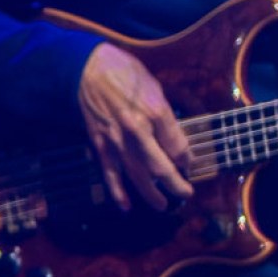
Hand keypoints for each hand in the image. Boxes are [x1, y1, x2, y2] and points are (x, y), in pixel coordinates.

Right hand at [77, 43, 192, 210]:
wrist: (88, 70)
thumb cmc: (126, 75)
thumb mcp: (155, 89)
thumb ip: (166, 117)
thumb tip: (175, 142)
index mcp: (155, 112)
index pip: (178, 146)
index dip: (187, 159)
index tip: (189, 164)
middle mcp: (137, 130)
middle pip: (160, 167)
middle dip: (176, 185)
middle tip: (186, 195)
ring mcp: (116, 140)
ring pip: (137, 175)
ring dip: (151, 194)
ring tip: (163, 206)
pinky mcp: (99, 144)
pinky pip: (110, 172)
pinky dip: (117, 191)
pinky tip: (125, 206)